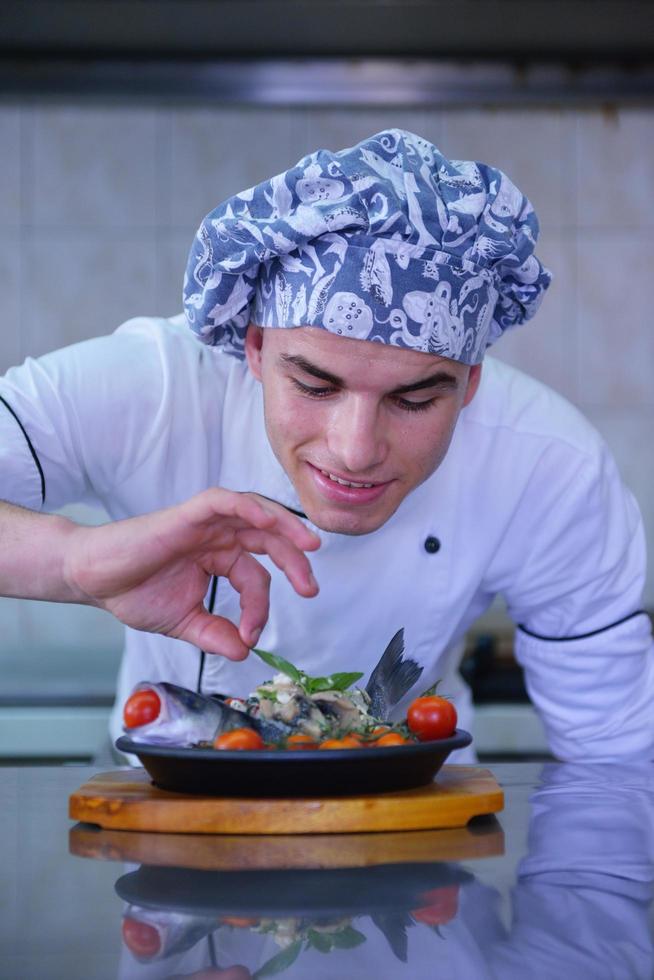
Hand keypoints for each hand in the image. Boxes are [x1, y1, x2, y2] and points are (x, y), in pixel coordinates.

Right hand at [63, 488, 319, 659]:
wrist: (95, 580)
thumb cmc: (133, 593)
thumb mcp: (185, 622)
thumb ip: (215, 635)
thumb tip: (245, 652)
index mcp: (220, 557)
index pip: (256, 577)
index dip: (260, 608)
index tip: (249, 636)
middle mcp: (218, 536)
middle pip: (269, 539)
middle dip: (295, 561)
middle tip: (310, 588)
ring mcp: (205, 523)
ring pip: (256, 514)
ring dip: (286, 527)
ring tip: (309, 547)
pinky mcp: (189, 514)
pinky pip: (226, 502)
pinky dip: (250, 508)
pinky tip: (268, 522)